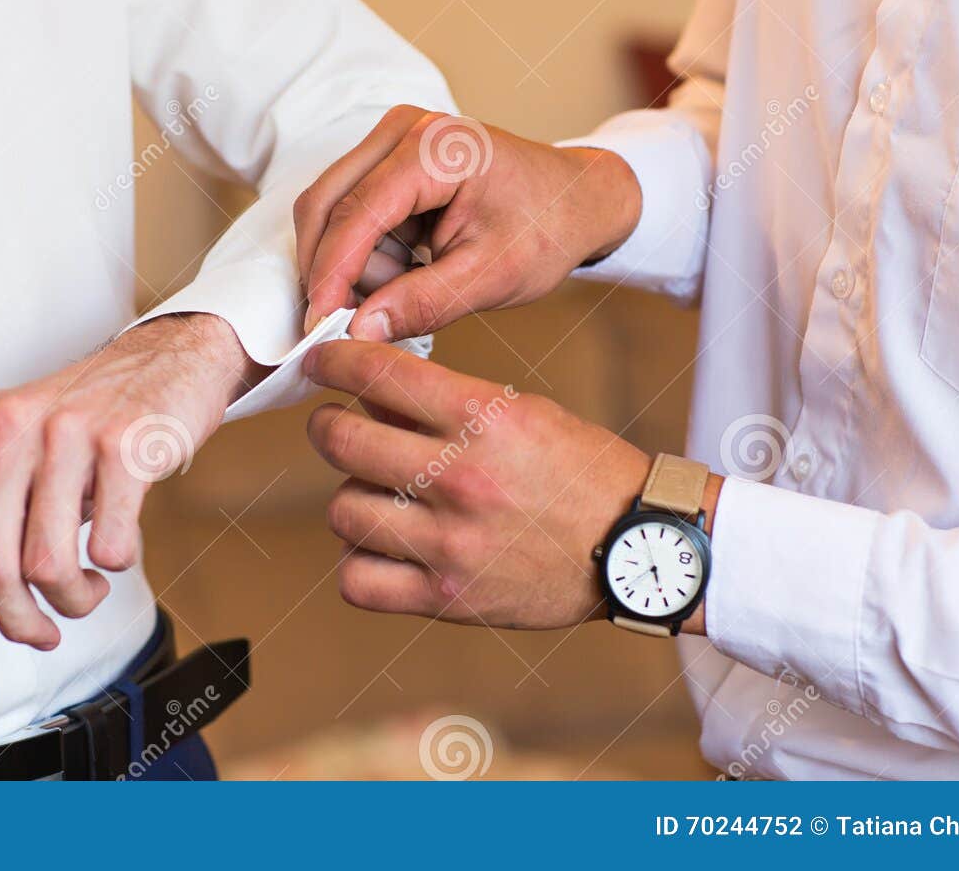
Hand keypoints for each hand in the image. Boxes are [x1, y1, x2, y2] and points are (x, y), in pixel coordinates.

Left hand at [0, 313, 255, 675]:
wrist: (165, 363)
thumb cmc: (87, 424)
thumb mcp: (19, 470)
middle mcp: (9, 424)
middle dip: (18, 620)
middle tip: (43, 632)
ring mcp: (67, 431)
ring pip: (46, 564)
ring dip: (71, 600)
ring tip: (87, 588)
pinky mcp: (124, 444)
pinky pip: (108, 545)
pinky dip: (114, 566)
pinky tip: (117, 549)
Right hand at [293, 105, 641, 340]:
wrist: (575, 200)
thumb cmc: (546, 228)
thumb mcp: (491, 276)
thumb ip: (422, 303)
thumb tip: (358, 331)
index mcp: (436, 148)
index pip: (357, 212)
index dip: (331, 274)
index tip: (318, 326)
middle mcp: (405, 130)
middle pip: (327, 203)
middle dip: (335, 269)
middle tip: (352, 320)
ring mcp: (394, 139)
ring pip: (334, 212)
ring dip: (356, 263)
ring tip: (413, 284)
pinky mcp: (389, 158)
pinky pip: (350, 210)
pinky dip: (367, 251)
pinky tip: (409, 267)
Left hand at [303, 339, 662, 629]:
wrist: (637, 546)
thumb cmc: (581, 472)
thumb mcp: (522, 412)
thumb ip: (445, 404)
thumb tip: (369, 395)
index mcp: (482, 418)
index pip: (376, 373)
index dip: (334, 362)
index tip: (321, 364)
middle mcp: (459, 477)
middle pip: (341, 441)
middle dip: (327, 426)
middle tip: (332, 427)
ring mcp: (450, 542)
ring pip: (343, 510)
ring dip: (351, 498)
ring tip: (375, 495)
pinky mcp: (448, 596)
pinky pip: (358, 580)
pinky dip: (359, 563)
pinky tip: (382, 548)